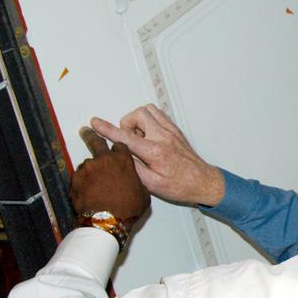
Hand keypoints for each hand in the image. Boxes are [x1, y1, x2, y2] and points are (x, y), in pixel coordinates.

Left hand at [71, 128, 150, 218]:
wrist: (106, 222)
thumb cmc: (127, 208)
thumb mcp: (143, 194)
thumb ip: (137, 181)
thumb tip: (133, 183)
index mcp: (123, 160)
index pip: (120, 145)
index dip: (118, 149)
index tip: (116, 150)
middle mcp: (103, 160)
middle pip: (95, 141)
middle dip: (91, 135)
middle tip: (86, 131)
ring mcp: (87, 168)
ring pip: (88, 165)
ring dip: (90, 170)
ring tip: (94, 184)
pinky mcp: (74, 179)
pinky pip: (79, 177)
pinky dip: (82, 182)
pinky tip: (88, 192)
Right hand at [90, 105, 224, 205]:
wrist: (203, 182)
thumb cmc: (179, 186)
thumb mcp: (151, 184)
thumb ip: (133, 167)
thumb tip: (119, 154)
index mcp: (155, 152)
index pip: (125, 136)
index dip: (107, 129)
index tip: (95, 123)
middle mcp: (164, 137)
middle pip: (138, 114)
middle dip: (127, 124)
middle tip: (130, 141)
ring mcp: (172, 131)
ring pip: (149, 110)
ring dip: (138, 121)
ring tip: (140, 139)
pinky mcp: (176, 130)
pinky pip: (158, 115)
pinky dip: (149, 121)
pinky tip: (149, 137)